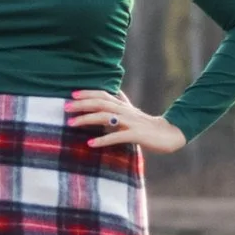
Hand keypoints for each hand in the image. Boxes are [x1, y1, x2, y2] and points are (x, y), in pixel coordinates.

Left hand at [64, 88, 185, 154]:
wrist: (169, 134)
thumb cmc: (148, 125)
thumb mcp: (133, 112)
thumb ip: (122, 102)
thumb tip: (114, 91)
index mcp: (123, 106)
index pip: (103, 95)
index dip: (87, 93)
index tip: (72, 95)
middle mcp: (125, 111)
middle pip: (100, 103)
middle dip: (81, 104)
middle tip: (65, 108)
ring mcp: (130, 122)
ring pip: (105, 117)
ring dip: (87, 119)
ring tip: (71, 124)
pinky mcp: (136, 135)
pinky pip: (117, 137)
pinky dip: (102, 139)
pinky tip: (90, 144)